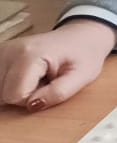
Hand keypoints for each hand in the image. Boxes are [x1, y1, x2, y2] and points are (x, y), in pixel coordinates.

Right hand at [0, 20, 116, 111]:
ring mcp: (1, 52)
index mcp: (29, 54)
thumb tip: (32, 106)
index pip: (15, 96)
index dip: (33, 100)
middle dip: (24, 96)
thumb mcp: (82, 76)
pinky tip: (26, 76)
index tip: (49, 88)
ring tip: (37, 78)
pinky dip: (11, 84)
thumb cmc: (83, 55)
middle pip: (3, 94)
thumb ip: (59, 92)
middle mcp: (9, 51)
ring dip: (16, 90)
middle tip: (44, 82)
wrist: (80, 37)